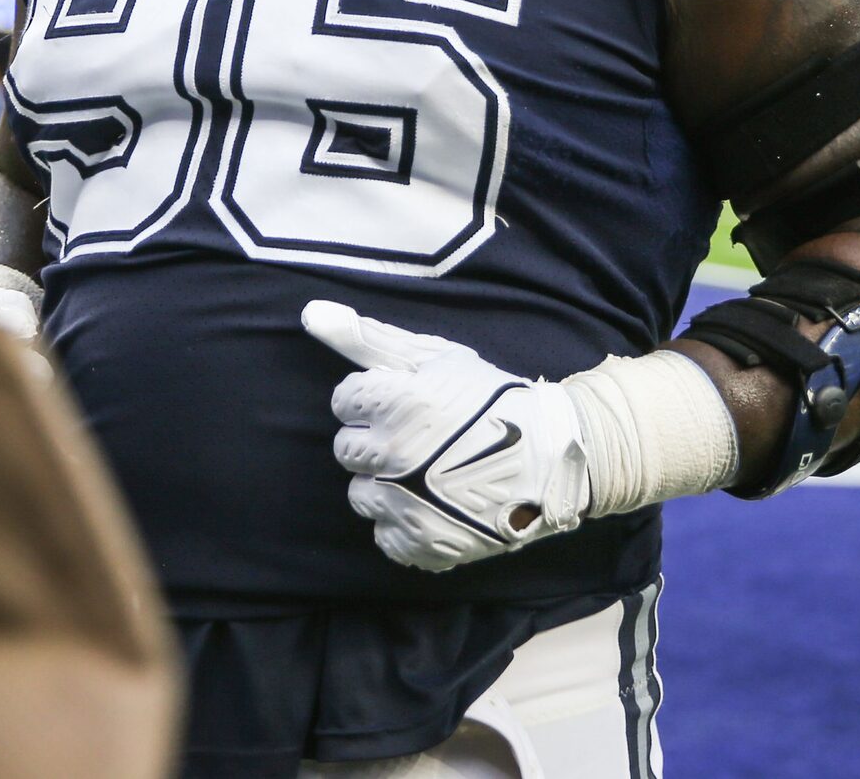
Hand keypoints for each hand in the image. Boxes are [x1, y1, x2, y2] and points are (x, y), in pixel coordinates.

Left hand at [303, 300, 590, 572]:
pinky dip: (404, 522)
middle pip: (346, 449)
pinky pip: (384, 536)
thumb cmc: (489, 398)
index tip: (408, 402)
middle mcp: (395, 456)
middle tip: (419, 436)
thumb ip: (366, 338)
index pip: (344, 401)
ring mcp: (406, 505)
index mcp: (397, 403)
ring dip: (385, 484)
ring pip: (359, 495)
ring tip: (427, 471)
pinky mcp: (422, 544)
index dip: (376, 398)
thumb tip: (309, 314)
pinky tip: (433, 503)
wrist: (550, 455)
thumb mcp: (434, 356)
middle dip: (375, 439)